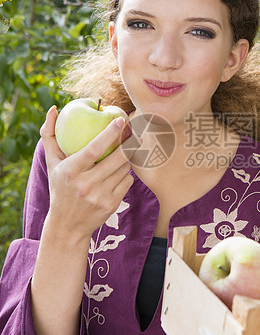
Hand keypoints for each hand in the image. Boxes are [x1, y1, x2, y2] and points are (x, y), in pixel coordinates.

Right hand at [40, 105, 133, 240]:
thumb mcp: (51, 163)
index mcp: (70, 171)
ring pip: (124, 168)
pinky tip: (118, 173)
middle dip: (130, 143)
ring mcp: (100, 196)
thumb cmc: (59, 186)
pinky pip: (127, 181)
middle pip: (117, 158)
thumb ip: (50, 135)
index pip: (94, 149)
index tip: (121, 120)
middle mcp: (86, 184)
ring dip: (127, 158)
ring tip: (123, 152)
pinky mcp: (111, 205)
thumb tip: (54, 109)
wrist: (67, 225)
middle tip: (135, 131)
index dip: (110, 133)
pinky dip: (125, 174)